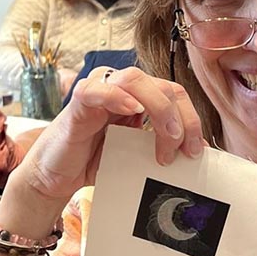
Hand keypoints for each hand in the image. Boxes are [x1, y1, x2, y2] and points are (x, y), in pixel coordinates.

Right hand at [0, 66, 203, 234]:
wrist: (57, 175)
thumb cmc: (95, 160)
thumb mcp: (138, 155)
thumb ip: (162, 146)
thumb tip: (199, 149)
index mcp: (140, 98)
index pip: (175, 94)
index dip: (191, 120)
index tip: (195, 151)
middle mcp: (122, 89)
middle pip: (164, 86)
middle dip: (181, 119)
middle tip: (181, 151)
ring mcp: (100, 91)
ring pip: (136, 80)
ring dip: (159, 110)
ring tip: (165, 140)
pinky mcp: (78, 102)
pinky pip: (98, 89)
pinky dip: (118, 97)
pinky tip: (132, 112)